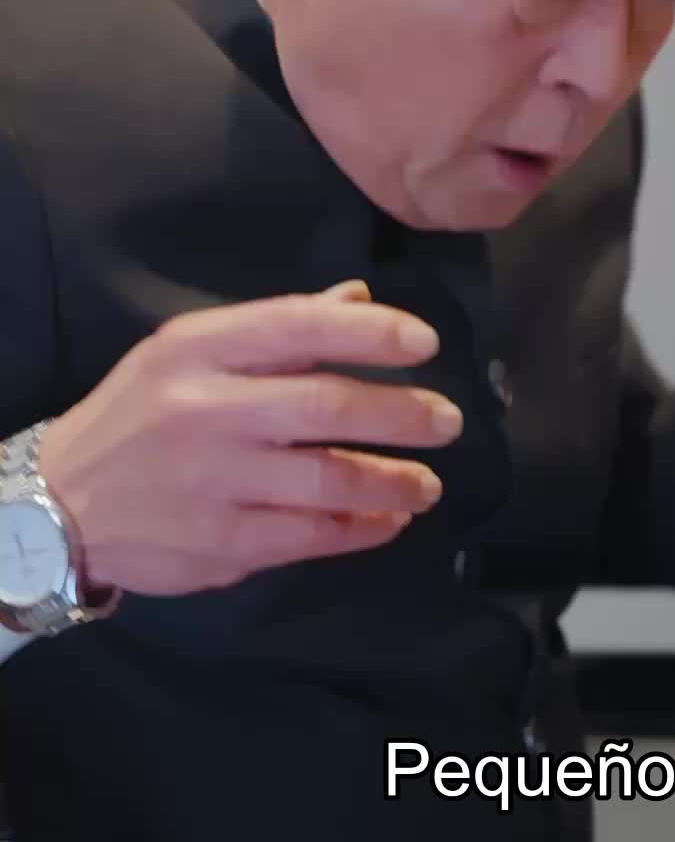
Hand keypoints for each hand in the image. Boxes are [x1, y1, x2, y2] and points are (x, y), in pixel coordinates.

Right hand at [37, 281, 462, 597]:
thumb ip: (275, 329)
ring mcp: (215, 481)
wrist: (59, 506)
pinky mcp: (223, 543)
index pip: (297, 326)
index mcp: (197, 350)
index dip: (370, 332)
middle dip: (401, 412)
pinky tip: (390, 520)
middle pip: (324, 404)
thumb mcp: (186, 353)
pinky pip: (313, 534)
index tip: (425, 342)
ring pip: (329, 477)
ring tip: (429, 483)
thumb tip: (358, 298)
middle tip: (447, 420)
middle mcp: (206, 410)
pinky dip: (362, 528)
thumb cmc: (139, 416)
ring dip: (394, 480)